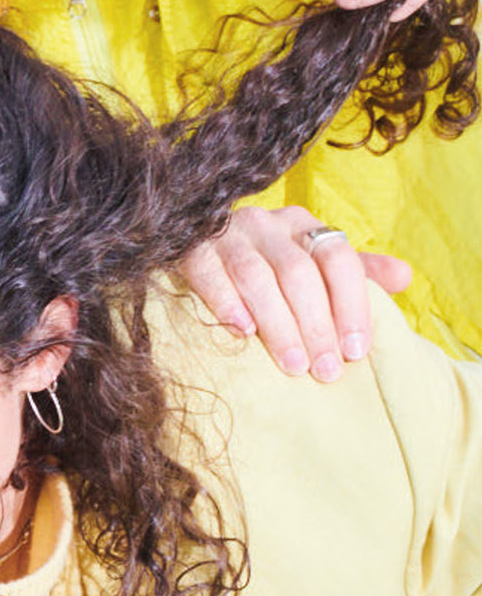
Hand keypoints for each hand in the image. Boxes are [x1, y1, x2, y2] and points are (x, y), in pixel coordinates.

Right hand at [180, 204, 410, 376]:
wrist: (193, 239)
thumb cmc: (265, 264)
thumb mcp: (312, 262)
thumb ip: (356, 273)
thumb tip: (404, 277)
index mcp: (302, 225)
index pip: (337, 258)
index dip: (351, 304)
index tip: (357, 350)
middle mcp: (267, 224)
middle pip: (298, 272)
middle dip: (316, 325)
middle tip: (326, 370)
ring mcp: (227, 235)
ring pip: (256, 277)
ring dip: (278, 324)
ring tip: (293, 366)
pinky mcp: (190, 249)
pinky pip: (208, 272)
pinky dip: (225, 300)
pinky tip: (241, 330)